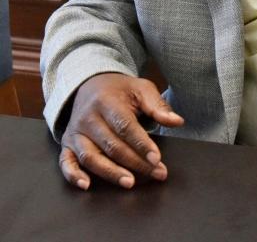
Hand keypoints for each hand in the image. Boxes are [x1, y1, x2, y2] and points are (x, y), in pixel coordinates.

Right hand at [59, 73, 182, 189]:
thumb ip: (158, 106)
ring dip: (110, 172)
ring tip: (130, 183)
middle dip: (135, 162)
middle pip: (111, 145)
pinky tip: (86, 186)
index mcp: (106, 102)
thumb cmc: (121, 90)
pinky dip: (73, 175)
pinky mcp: (67, 143)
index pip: (125, 127)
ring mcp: (75, 132)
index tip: (157, 159)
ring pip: (90, 157)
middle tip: (156, 173)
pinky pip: (65, 162)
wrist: (90, 84)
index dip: (141, 144)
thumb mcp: (141, 89)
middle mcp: (88, 118)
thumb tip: (177, 121)